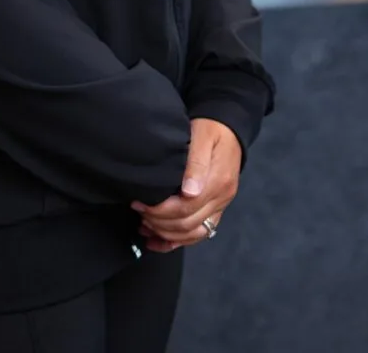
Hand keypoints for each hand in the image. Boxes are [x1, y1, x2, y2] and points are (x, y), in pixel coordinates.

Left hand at [131, 118, 241, 252]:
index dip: (160, 210)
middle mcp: (222, 199)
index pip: (186, 208)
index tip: (139, 202)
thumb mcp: (202, 136)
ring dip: (167, 234)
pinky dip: (178, 241)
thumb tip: (189, 192)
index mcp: (217, 182)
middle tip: (138, 211)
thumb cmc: (211, 128)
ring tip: (145, 225)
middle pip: (188, 224)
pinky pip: (199, 233)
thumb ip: (196, 163)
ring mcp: (221, 206)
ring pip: (193, 234)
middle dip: (159, 222)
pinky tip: (158, 240)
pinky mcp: (217, 209)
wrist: (229, 126)